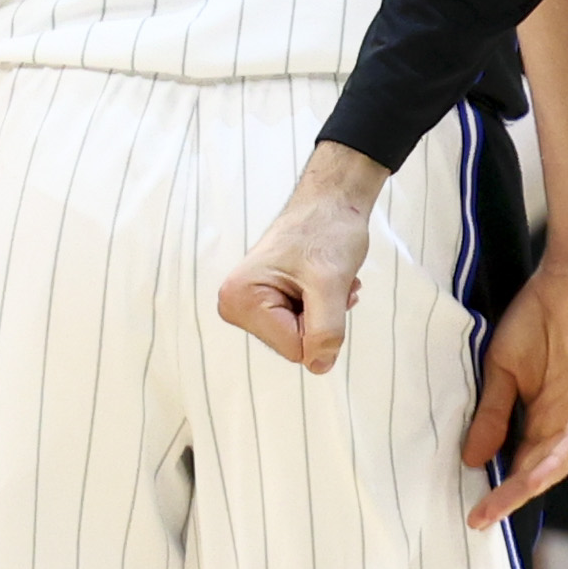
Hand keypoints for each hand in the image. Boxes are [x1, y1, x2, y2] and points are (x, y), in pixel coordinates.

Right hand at [220, 142, 385, 371]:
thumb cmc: (327, 231)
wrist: (332, 201)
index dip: (319, 324)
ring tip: (326, 277)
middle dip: (321, 318)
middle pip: (294, 344)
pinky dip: (322, 305)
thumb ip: (325, 331)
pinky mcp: (264, 301)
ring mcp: (249, 303)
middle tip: (326, 281)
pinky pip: (301, 324)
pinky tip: (324, 280)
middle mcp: (235, 304)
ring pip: (301, 335)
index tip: (322, 287)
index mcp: (240, 299)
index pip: (294, 349)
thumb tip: (320, 367)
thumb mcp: (331, 284)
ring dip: (325, 311)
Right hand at [468, 250, 567, 524]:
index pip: (518, 461)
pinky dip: (555, 455)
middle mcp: (563, 423)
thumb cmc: (539, 317)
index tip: (472, 511)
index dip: (498, 487)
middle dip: (509, 494)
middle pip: (536, 469)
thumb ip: (492, 413)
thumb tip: (471, 458)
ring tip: (502, 502)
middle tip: (480, 516)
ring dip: (530, 483)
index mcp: (541, 417)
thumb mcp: (501, 368)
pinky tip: (535, 473)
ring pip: (557, 460)